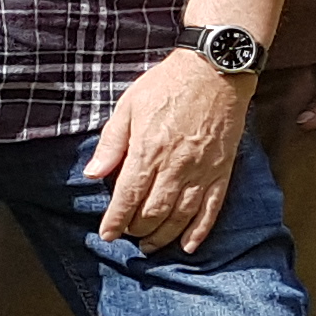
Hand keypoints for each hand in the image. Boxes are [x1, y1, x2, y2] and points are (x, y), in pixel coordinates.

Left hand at [89, 50, 252, 252]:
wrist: (214, 69)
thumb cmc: (167, 84)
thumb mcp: (128, 106)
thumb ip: (111, 144)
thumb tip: (93, 175)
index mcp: (148, 150)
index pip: (128, 197)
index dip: (115, 221)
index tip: (106, 235)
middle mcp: (175, 166)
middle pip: (153, 212)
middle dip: (137, 229)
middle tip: (128, 235)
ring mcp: (201, 171)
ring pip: (181, 216)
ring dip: (163, 236)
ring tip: (150, 246)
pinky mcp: (222, 171)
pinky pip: (212, 208)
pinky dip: (200, 231)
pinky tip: (188, 245)